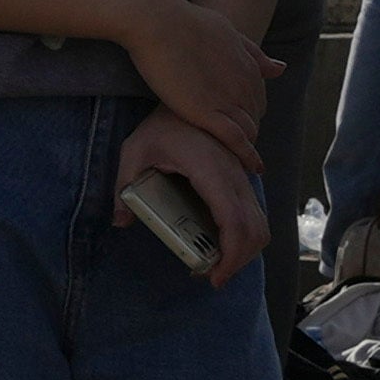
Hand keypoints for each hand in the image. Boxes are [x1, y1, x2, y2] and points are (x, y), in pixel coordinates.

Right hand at [112, 0, 272, 165]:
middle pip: (255, 116)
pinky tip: (249, 168)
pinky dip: (245, 155)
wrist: (159, 22)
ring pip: (249, 131)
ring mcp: (228, 98)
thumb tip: (279, 69)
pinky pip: (236, 140)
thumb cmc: (183, 22)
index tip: (236, 122)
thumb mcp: (226, 31)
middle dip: (248, 130)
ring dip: (247, 147)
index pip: (257, 98)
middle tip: (233, 146)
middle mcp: (244, 84)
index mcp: (248, 65)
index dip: (248, 112)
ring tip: (239, 163)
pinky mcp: (207, 113)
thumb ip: (252, 52)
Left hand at [118, 113, 265, 289]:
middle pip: (253, 228)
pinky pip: (253, 212)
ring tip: (217, 265)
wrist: (189, 101)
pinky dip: (245, 234)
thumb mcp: (134, 151)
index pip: (234, 219)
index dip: (231, 253)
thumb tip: (120, 222)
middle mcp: (234, 175)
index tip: (215, 276)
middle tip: (212, 277)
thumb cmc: (160, 126)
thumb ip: (124, 186)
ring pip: (259, 222)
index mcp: (211, 171)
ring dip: (245, 250)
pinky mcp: (240, 179)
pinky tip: (221, 244)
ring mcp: (241, 177)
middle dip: (238, 260)